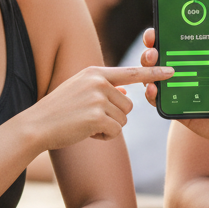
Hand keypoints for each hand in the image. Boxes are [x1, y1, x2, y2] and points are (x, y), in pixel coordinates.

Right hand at [29, 64, 172, 149]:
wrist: (36, 126)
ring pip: (123, 119)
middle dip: (114, 117)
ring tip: (85, 124)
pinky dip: (104, 136)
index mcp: (95, 72)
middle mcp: (98, 82)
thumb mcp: (80, 91)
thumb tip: (127, 93)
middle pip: (129, 105)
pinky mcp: (97, 116)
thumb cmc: (58, 111)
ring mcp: (98, 98)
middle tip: (89, 118)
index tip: (172, 71)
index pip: (132, 72)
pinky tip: (86, 132)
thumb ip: (104, 90)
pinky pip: (115, 131)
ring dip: (109, 127)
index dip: (154, 73)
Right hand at [140, 30, 208, 148]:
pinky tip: (154, 88)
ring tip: (153, 63)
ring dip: (148, 69)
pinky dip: (152, 94)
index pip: (175, 41)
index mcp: (198, 57)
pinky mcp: (175, 108)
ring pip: (153, 76)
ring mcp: (177, 89)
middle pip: (158, 57)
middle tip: (153, 49)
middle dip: (150, 49)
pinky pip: (158, 100)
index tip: (158, 26)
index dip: (162, 32)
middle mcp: (183, 70)